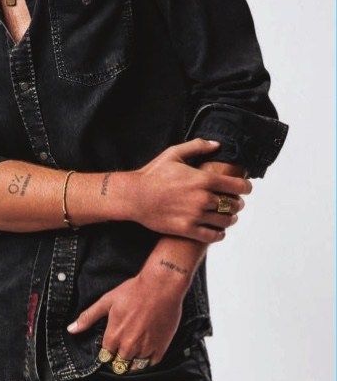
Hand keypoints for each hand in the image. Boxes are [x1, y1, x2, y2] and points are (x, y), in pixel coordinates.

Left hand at [66, 271, 182, 367]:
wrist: (161, 286)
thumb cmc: (134, 291)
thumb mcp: (107, 301)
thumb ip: (88, 317)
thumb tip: (71, 329)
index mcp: (113, 337)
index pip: (105, 356)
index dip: (107, 350)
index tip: (112, 343)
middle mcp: (128, 347)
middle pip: (119, 364)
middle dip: (119, 356)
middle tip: (124, 343)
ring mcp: (145, 349)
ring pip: (135, 367)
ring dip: (133, 360)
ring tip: (136, 346)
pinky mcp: (160, 349)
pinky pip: (151, 364)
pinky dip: (148, 359)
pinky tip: (147, 347)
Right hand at [128, 138, 251, 242]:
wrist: (135, 196)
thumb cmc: (153, 174)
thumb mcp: (173, 154)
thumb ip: (197, 147)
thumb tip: (216, 144)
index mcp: (202, 179)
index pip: (237, 186)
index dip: (245, 187)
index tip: (246, 188)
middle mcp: (202, 198)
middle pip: (233, 204)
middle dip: (237, 203)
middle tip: (234, 202)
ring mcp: (196, 216)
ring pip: (225, 221)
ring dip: (230, 218)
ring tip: (228, 216)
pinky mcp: (187, 230)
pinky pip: (212, 236)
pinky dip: (219, 234)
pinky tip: (218, 230)